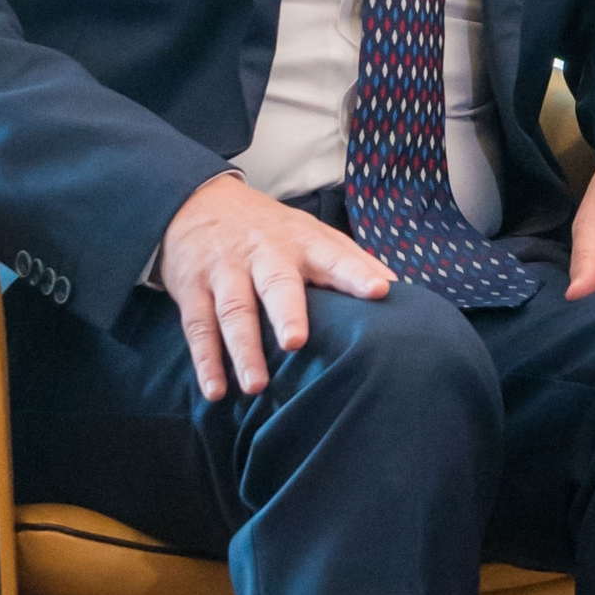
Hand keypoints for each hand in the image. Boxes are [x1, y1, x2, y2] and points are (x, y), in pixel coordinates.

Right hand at [162, 174, 389, 402]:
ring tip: (256, 385)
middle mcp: (263, 255)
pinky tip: (215, 391)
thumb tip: (401, 290)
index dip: (355, 273)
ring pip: (233, 311)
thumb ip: (350, 261)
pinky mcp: (192, 289)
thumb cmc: (271, 230)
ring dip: (243, 349)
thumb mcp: (311, 233)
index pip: (333, 256)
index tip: (379, 292)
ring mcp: (225, 272)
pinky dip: (205, 362)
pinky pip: (197, 327)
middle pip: (275, 283)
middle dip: (286, 312)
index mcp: (301, 242)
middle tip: (296, 342)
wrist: (198, 202)